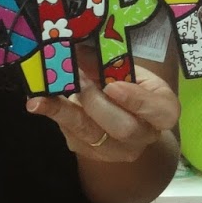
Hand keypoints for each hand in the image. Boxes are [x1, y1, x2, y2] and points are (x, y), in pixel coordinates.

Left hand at [26, 62, 179, 162]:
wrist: (124, 116)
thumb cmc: (130, 86)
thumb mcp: (127, 70)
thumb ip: (108, 64)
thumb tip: (76, 48)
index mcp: (163, 111)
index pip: (161, 112)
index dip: (137, 101)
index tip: (112, 85)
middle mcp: (145, 136)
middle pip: (123, 128)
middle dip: (95, 101)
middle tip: (77, 79)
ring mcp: (118, 150)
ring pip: (91, 135)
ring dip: (66, 111)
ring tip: (46, 93)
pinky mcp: (92, 153)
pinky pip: (72, 136)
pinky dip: (55, 115)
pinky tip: (39, 102)